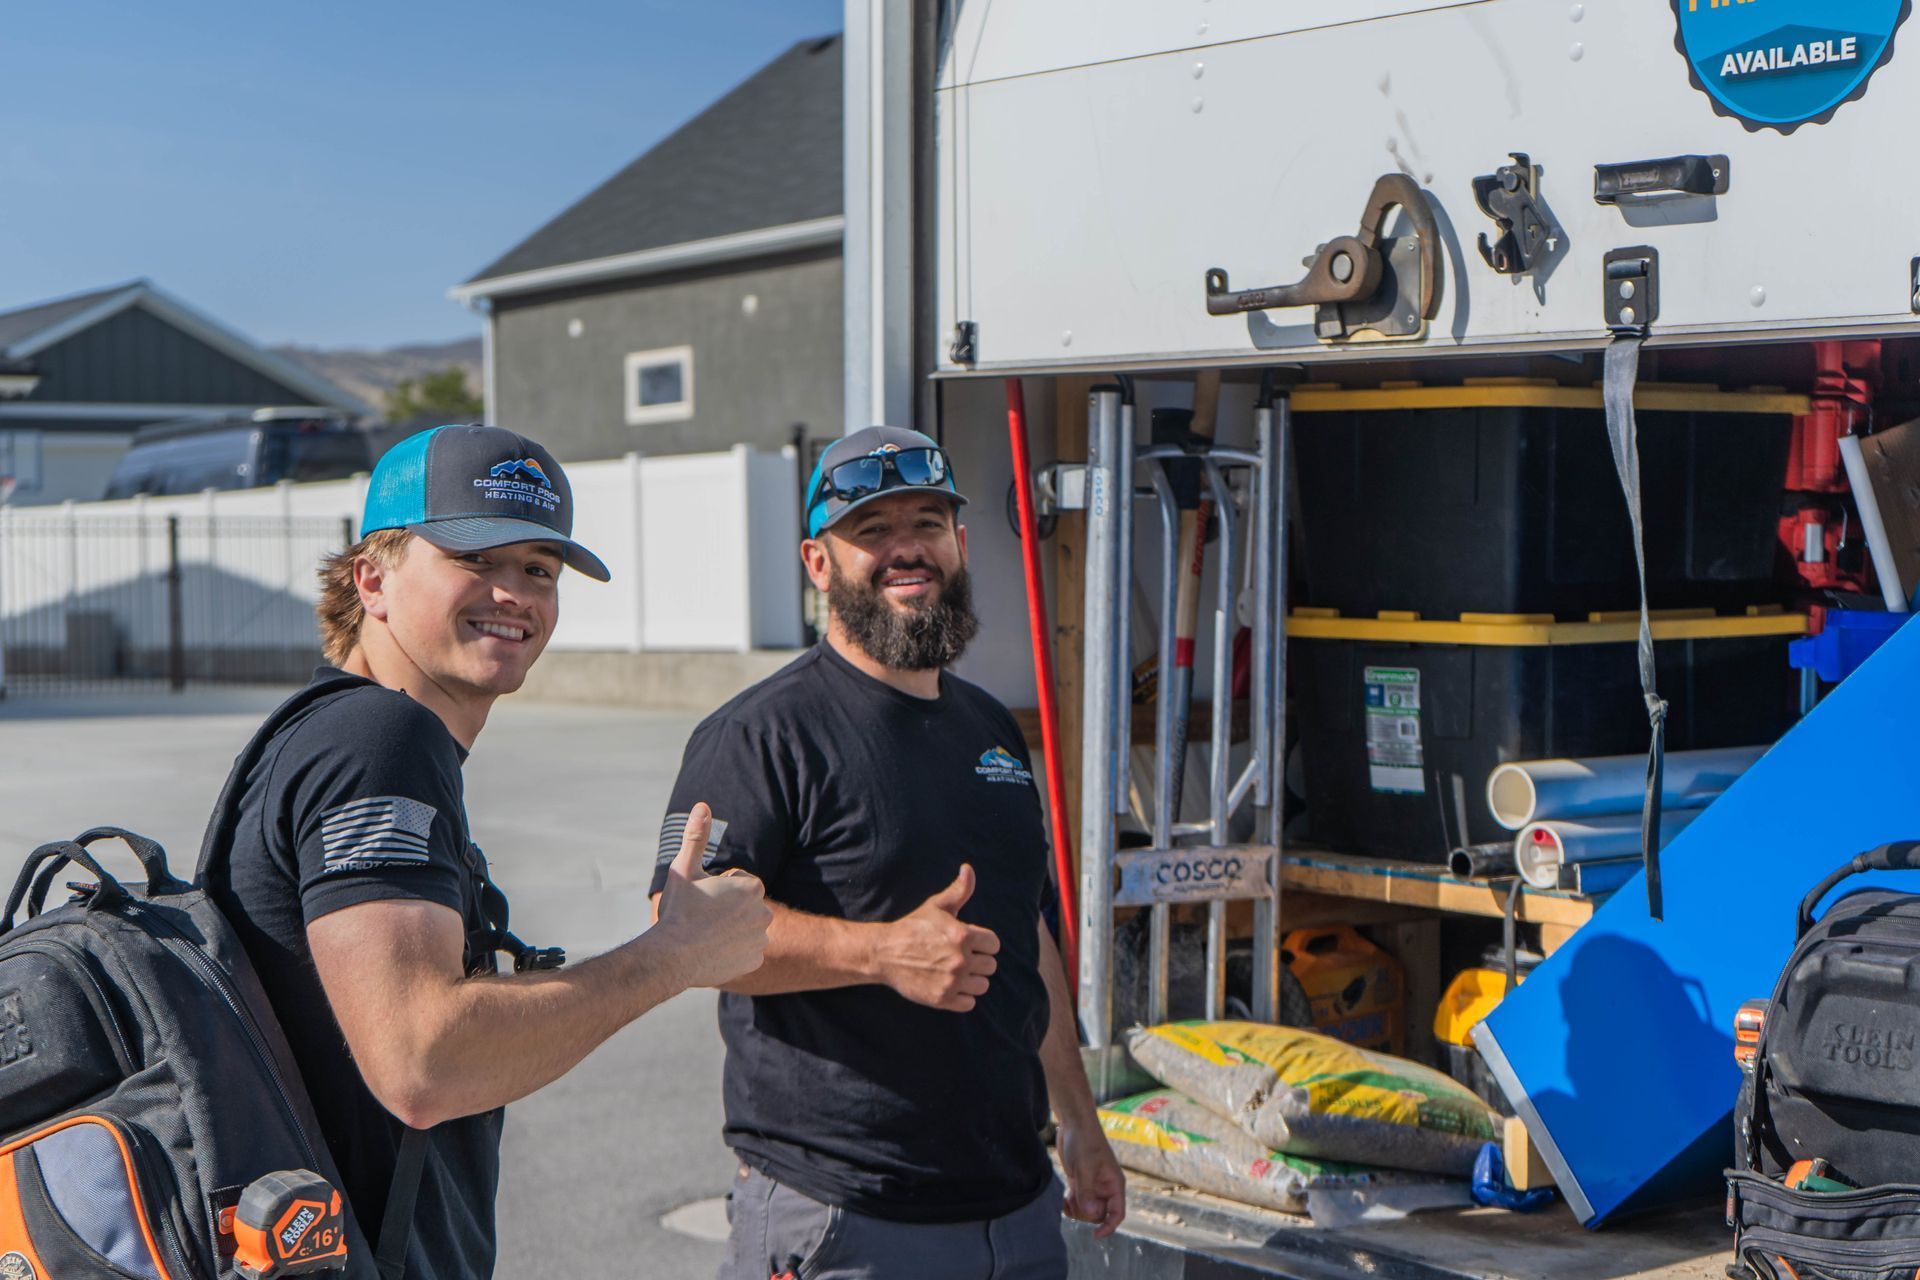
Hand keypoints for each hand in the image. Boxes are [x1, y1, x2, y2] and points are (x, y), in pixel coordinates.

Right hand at [653, 803, 771, 987]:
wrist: (673, 956)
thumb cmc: (679, 910)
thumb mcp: (684, 868)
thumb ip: (697, 836)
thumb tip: (703, 805)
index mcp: (753, 887)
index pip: (737, 883)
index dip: (716, 889)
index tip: (701, 900)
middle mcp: (765, 912)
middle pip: (743, 906)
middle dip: (726, 910)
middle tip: (701, 919)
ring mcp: (761, 939)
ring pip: (744, 929)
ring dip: (730, 931)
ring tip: (705, 937)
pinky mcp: (755, 961)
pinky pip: (745, 952)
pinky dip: (732, 952)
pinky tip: (713, 953)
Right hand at [875, 864, 999, 1011]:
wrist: (885, 953)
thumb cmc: (913, 927)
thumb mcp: (936, 906)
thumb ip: (958, 890)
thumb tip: (968, 868)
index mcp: (963, 935)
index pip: (994, 945)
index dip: (983, 943)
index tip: (970, 943)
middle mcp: (960, 959)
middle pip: (990, 966)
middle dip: (978, 961)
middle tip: (960, 957)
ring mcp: (951, 981)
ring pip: (982, 985)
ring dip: (972, 980)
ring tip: (956, 971)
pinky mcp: (942, 998)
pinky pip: (969, 1003)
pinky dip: (963, 997)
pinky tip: (951, 985)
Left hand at [1057, 1122, 1125, 1238]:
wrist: (1073, 1124)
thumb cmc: (1084, 1141)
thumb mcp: (1084, 1167)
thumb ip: (1087, 1191)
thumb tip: (1090, 1214)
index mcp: (1114, 1184)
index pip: (1117, 1213)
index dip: (1109, 1227)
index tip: (1095, 1235)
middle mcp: (1105, 1187)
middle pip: (1099, 1214)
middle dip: (1085, 1214)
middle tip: (1073, 1202)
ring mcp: (1092, 1185)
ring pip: (1086, 1210)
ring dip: (1076, 1210)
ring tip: (1066, 1200)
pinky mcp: (1080, 1182)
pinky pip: (1077, 1202)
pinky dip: (1070, 1204)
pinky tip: (1062, 1198)